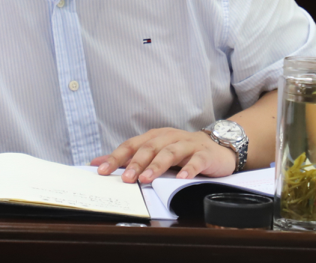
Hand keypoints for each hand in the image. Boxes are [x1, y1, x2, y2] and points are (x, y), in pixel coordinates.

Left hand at [90, 127, 236, 183]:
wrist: (217, 147)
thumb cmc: (181, 151)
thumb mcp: (155, 152)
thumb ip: (129, 158)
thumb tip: (97, 163)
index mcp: (154, 137)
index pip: (132, 145)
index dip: (116, 157)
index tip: (102, 170)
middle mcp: (169, 138)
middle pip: (149, 148)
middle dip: (136, 163)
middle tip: (126, 178)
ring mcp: (187, 145)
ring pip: (170, 153)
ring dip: (157, 165)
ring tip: (147, 179)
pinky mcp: (204, 154)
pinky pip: (196, 161)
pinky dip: (188, 169)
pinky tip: (181, 178)